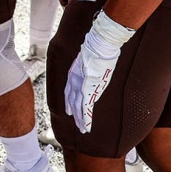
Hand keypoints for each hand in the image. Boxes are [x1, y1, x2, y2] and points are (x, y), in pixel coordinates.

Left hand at [64, 13, 134, 132]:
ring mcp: (82, 84)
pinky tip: (86, 125)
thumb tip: (98, 58)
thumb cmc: (99, 43)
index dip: (70, 100)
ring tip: (83, 129)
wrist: (100, 42)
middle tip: (77, 124)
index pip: (70, 89)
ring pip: (79, 106)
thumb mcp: (92, 52)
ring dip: (81, 119)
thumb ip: (92, 59)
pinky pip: (86, 106)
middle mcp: (76, 79)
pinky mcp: (89, 87)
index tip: (70, 109)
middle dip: (75, 113)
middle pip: (73, 100)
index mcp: (76, 71)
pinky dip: (85, 117)